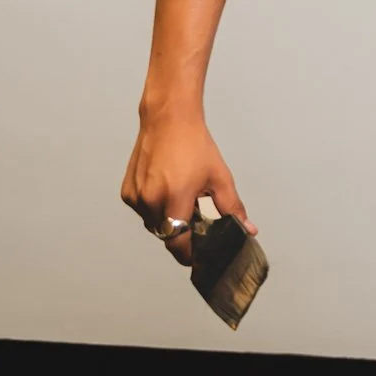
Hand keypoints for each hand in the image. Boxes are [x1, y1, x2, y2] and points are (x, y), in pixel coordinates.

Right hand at [121, 112, 251, 267]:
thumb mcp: (220, 177)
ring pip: (153, 224)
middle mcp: (151, 200)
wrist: (168, 119)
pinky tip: (166, 189)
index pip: (178, 243)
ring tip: (181, 198)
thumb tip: (248, 229)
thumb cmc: (194, 145)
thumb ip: (232, 208)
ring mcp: (136, 196)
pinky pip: (143, 211)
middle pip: (167, 235)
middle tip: (196, 218)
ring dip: (168, 220)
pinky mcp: (127, 192)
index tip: (199, 255)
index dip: (190, 254)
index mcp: (175, 198)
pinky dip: (154, 208)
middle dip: (182, 233)